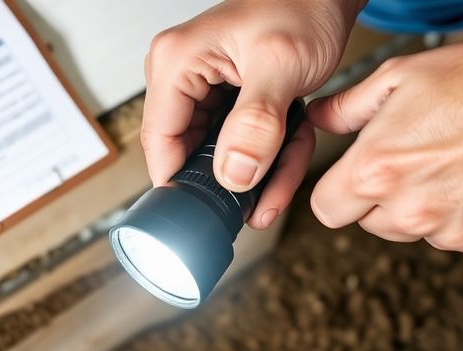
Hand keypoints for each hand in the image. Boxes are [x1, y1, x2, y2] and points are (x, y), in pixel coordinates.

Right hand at [142, 0, 364, 228]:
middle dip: (234, 180)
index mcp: (177, 62)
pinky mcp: (228, 101)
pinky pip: (243, 145)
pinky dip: (272, 154)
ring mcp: (206, 90)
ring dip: (261, 171)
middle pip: (192, 155)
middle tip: (263, 202)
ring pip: (222, 156)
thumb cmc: (303, 6)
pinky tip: (293, 150)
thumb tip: (233, 174)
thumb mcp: (280, 66)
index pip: (159, 142)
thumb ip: (256, 124)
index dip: (182, 184)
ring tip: (288, 173)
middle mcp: (183, 76)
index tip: (206, 217)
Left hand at [307, 8, 462, 251]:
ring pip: (401, 230)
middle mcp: (407, 207)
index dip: (336, 187)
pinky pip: (441, 235)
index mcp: (376, 168)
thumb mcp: (400, 76)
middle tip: (403, 159)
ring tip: (438, 164)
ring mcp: (443, 227)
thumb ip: (347, 107)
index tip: (350, 172)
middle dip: (372, 196)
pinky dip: (445, 214)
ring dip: (407, 207)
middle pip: (362, 222)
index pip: (326, 208)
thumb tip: (319, 119)